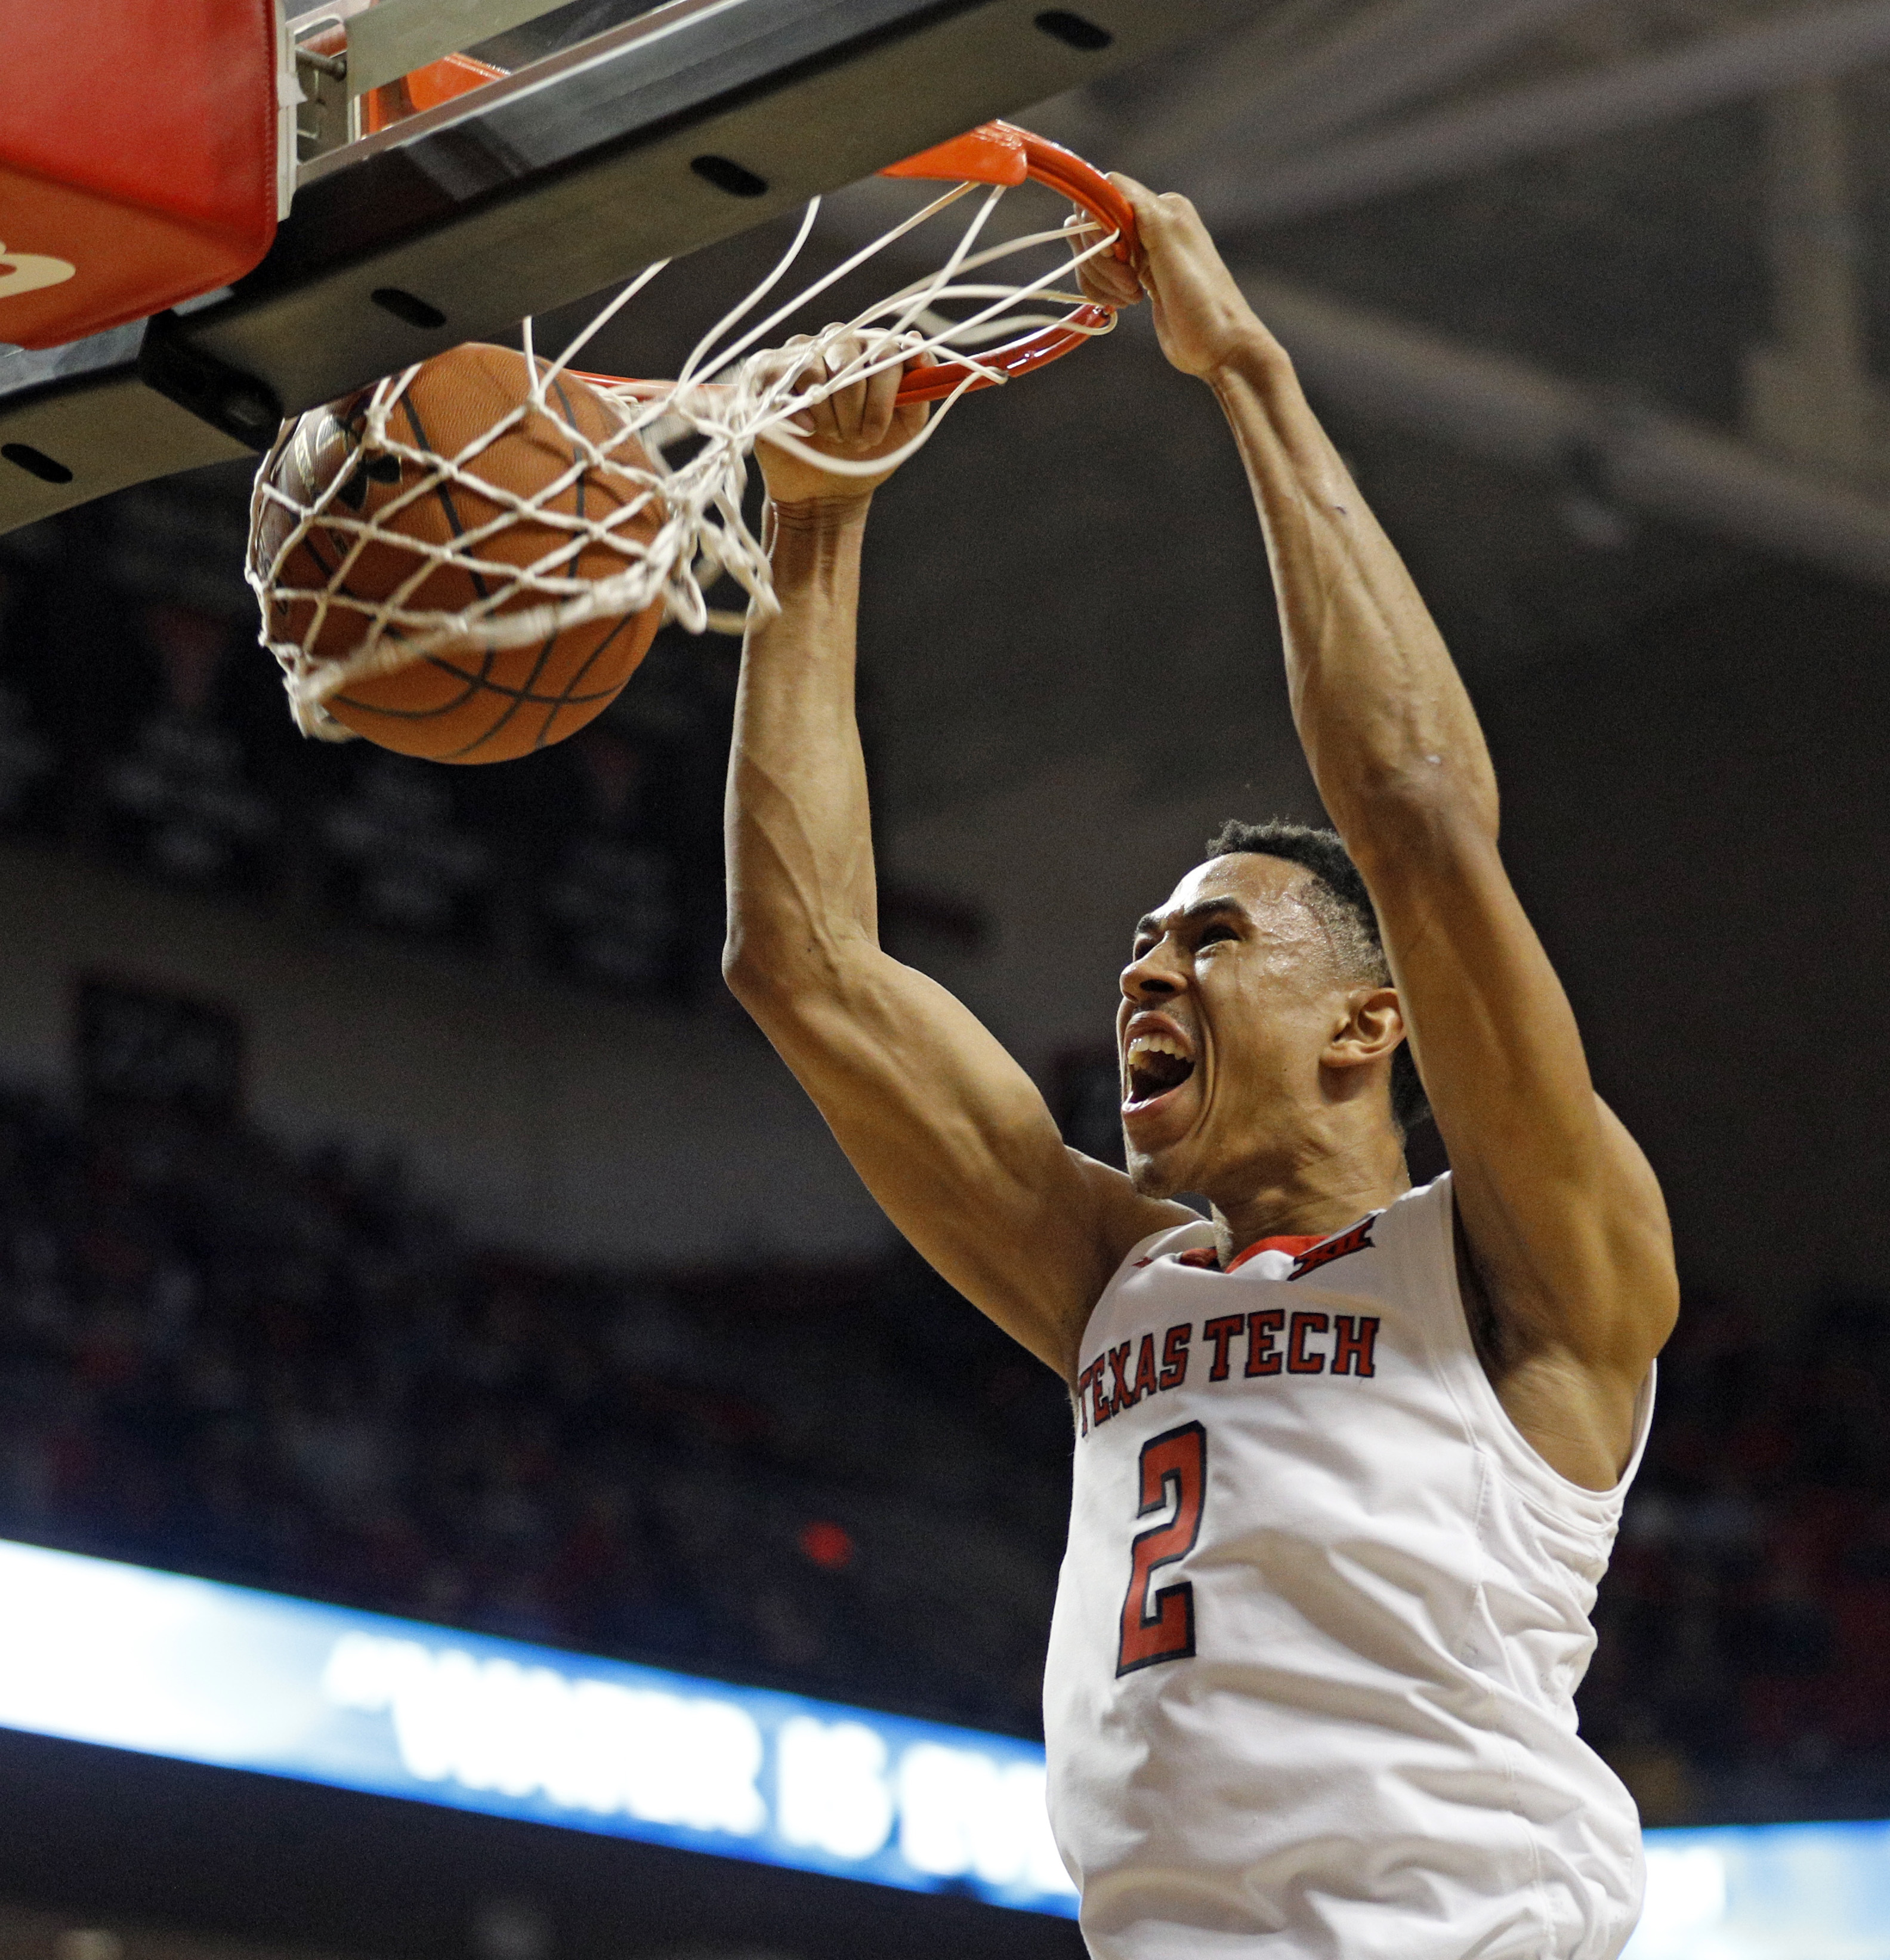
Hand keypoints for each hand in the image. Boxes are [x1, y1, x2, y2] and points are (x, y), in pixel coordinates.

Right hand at [753, 331, 932, 511]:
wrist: (825, 489)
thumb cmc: (867, 454)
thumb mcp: (905, 428)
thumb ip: (918, 390)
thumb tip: (917, 346)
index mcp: (873, 350)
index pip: (886, 350)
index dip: (884, 394)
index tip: (877, 431)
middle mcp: (838, 342)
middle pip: (850, 358)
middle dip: (856, 410)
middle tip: (857, 441)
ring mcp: (801, 354)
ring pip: (816, 371)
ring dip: (828, 416)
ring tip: (832, 436)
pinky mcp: (769, 371)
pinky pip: (784, 381)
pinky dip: (801, 414)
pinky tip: (808, 431)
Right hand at [1072, 175, 1280, 380]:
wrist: (1219, 347)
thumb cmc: (1202, 300)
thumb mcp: (1171, 246)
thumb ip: (1140, 209)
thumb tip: (1105, 181)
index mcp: (1163, 207)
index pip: (1105, 194)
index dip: (1099, 225)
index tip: (1115, 254)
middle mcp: (1151, 223)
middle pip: (1091, 225)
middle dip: (1100, 259)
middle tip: (1131, 284)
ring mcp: (1140, 252)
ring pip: (1090, 253)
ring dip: (1102, 279)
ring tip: (1133, 297)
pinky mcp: (1133, 278)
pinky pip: (1097, 275)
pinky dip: (1101, 291)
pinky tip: (1125, 304)